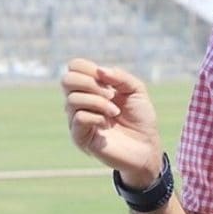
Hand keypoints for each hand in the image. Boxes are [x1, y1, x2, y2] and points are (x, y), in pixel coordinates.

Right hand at [61, 58, 165, 184]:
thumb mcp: (136, 90)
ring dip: (98, 102)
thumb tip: (99, 70)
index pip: (75, 67)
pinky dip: (96, 116)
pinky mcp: (79, 136)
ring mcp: (77, 119)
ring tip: (115, 111)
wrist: (146, 146)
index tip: (109, 81)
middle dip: (91, 83)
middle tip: (111, 94)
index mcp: (91, 87)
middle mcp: (80, 101)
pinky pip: (79, 117)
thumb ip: (120, 77)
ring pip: (72, 99)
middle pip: (67, 79)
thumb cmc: (141, 118)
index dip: (89, 68)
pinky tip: (107, 123)